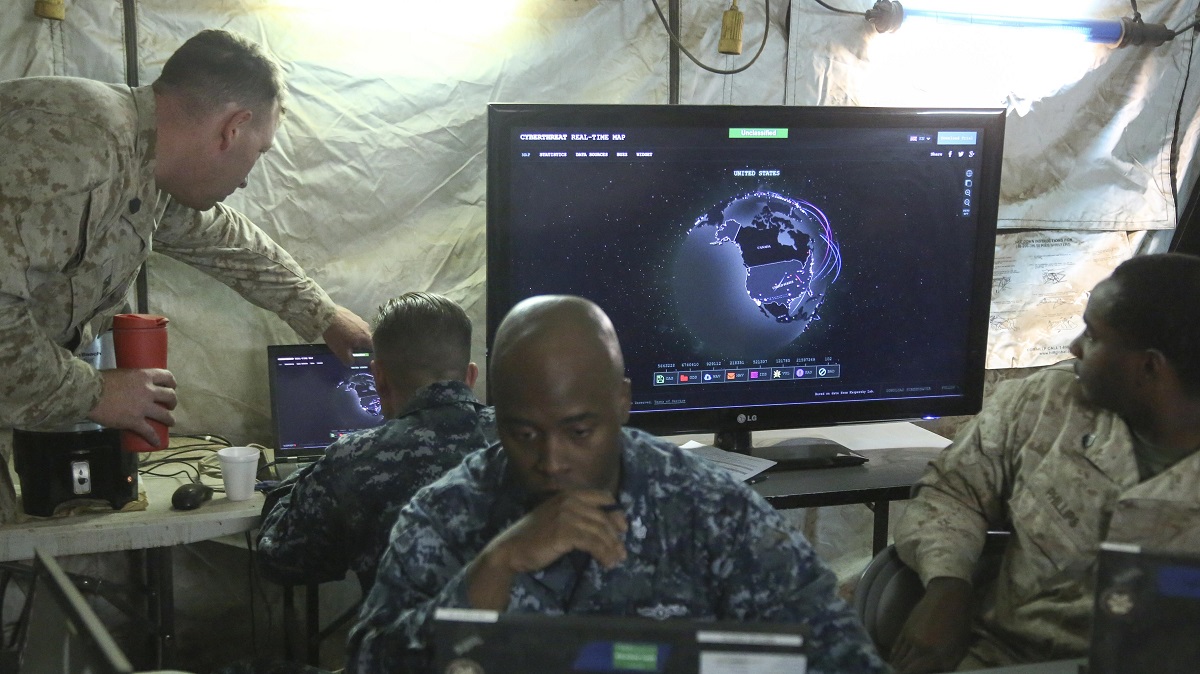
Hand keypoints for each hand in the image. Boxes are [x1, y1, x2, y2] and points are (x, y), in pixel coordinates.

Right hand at [88, 368, 177, 446]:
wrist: (90, 394)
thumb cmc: (101, 381)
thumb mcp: (121, 374)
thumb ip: (130, 379)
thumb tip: (131, 385)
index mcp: (145, 376)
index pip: (166, 377)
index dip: (172, 382)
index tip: (172, 387)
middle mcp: (148, 391)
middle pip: (169, 396)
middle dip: (172, 402)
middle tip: (170, 406)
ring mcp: (143, 408)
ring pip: (165, 415)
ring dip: (170, 420)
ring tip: (170, 422)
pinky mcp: (135, 422)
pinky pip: (149, 432)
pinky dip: (154, 438)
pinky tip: (157, 442)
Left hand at [321, 305, 371, 364]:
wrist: (327, 315)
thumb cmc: (337, 335)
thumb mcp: (341, 352)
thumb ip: (349, 360)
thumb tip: (352, 362)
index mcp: (367, 337)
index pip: (373, 348)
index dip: (368, 353)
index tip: (362, 355)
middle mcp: (367, 327)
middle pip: (367, 339)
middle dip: (361, 344)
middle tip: (352, 348)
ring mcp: (360, 319)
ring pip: (361, 330)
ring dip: (356, 335)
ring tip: (346, 338)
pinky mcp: (353, 313)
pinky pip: (354, 324)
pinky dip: (351, 327)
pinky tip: (342, 329)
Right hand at [467, 490, 627, 609]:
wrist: (511, 548)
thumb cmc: (534, 536)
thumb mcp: (557, 518)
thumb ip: (578, 516)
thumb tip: (606, 526)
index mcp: (569, 494)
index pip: (603, 496)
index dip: (615, 512)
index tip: (622, 528)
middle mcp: (570, 501)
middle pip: (604, 518)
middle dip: (616, 537)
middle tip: (622, 553)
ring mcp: (567, 515)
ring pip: (600, 532)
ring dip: (612, 548)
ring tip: (616, 561)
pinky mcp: (565, 532)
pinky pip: (593, 543)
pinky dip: (603, 554)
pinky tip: (606, 563)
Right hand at [889, 577, 973, 673]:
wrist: (948, 598)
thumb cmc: (959, 626)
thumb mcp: (958, 650)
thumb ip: (944, 666)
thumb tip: (932, 672)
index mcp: (935, 655)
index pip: (911, 673)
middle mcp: (919, 647)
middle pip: (902, 667)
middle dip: (901, 673)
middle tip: (903, 673)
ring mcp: (910, 637)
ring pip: (897, 658)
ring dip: (897, 666)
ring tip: (898, 670)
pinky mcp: (905, 628)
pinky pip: (896, 647)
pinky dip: (895, 656)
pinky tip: (895, 660)